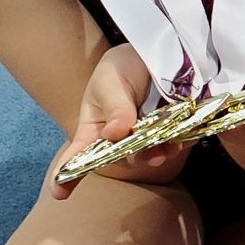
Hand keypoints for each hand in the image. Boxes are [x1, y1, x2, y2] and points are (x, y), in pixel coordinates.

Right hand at [49, 43, 181, 199]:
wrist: (154, 51)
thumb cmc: (120, 69)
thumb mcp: (111, 81)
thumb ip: (114, 107)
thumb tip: (115, 134)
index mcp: (95, 129)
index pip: (78, 155)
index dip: (66, 174)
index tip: (59, 193)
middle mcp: (121, 139)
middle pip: (124, 158)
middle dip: (133, 157)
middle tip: (146, 151)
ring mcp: (149, 137)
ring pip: (152, 154)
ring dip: (159, 153)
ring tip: (168, 146)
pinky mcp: (175, 131)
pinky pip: (180, 142)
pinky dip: (183, 141)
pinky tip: (185, 135)